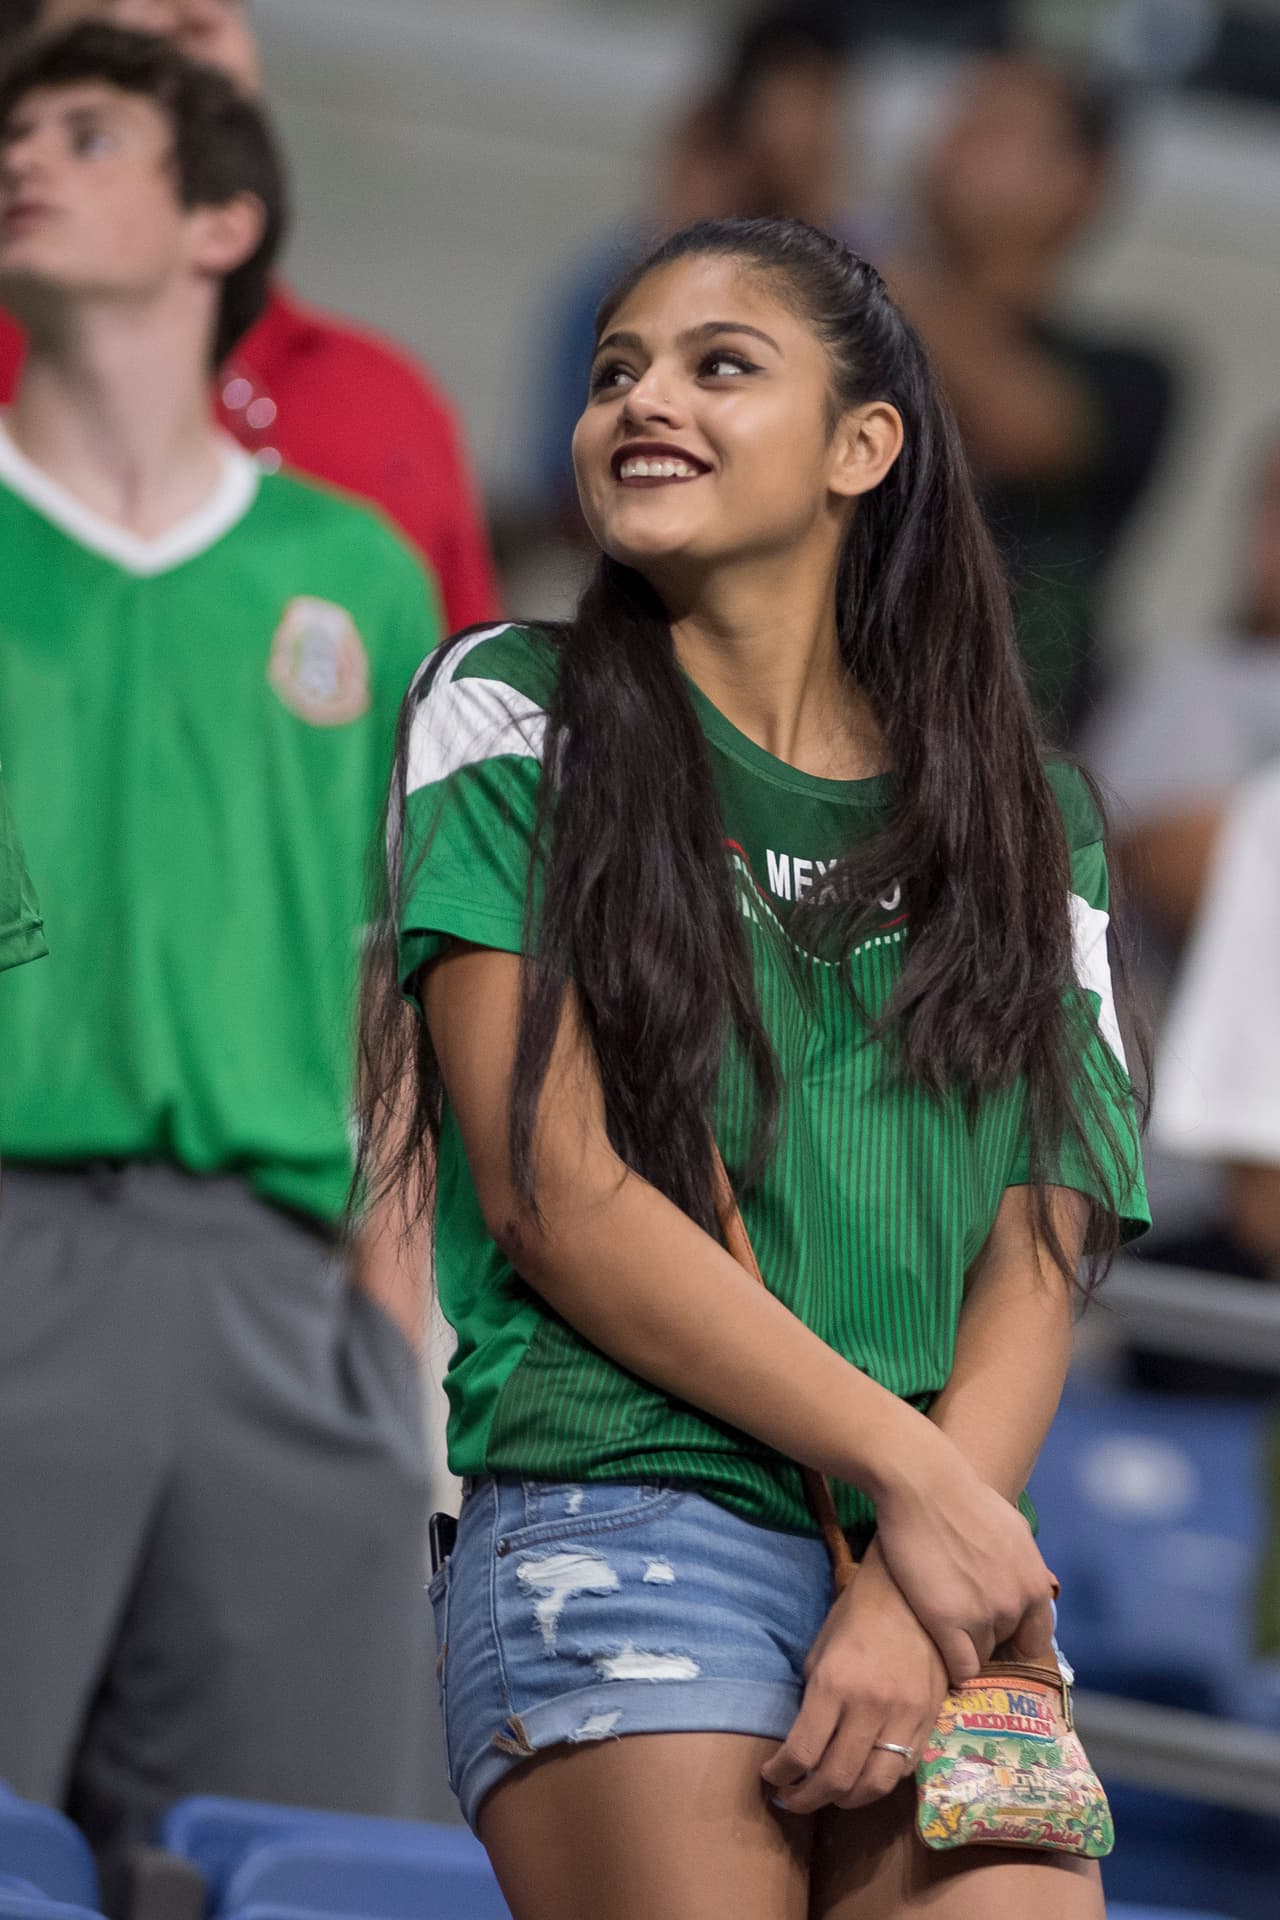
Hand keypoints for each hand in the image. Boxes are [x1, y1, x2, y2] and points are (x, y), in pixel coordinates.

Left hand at [760, 1547, 947, 1814]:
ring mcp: (904, 1718)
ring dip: (845, 1801)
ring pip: (874, 1786)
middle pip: (836, 1780)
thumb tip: (801, 1744)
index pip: (802, 1752)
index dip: (781, 1775)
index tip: (771, 1778)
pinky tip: (862, 1777)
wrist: (911, 1596)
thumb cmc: (856, 1616)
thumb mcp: (819, 1652)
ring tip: (828, 1797)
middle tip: (792, 1799)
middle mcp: (869, 1707)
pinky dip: (878, 1782)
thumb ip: (812, 1701)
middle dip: (807, 1799)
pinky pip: (902, 1770)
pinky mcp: (928, 1722)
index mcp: (834, 1685)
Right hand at [873, 1424, 1056, 1684]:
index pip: (1034, 1638)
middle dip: (982, 1631)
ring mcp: (983, 1614)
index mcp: (1035, 1584)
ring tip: (940, 1618)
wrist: (924, 1485)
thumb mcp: (1012, 1528)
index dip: (1011, 1636)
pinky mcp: (947, 1621)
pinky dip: (950, 1665)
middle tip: (957, 1611)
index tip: (989, 1627)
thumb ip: (1023, 1565)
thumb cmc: (962, 1498)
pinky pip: (960, 1668)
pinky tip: (936, 1644)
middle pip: (1002, 1644)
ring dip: (962, 1642)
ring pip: (979, 1655)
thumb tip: (1023, 1587)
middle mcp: (1016, 1603)